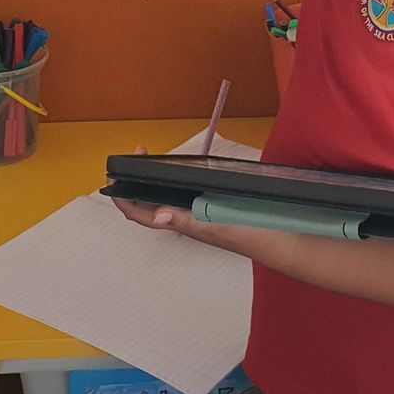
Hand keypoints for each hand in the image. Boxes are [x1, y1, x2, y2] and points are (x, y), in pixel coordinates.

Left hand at [107, 143, 271, 257]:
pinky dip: (177, 180)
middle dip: (136, 179)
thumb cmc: (248, 234)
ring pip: (166, 198)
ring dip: (154, 179)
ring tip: (152, 159)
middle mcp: (185, 218)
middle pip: (148, 202)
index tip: (115, 173)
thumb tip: (158, 216)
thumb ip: (186, 219)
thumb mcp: (214, 224)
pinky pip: (185, 195)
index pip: (139, 213)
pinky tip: (183, 170)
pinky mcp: (210, 209)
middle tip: (139, 153)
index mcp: (181, 222)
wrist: (278, 240)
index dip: (121, 197)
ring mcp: (197, 214)